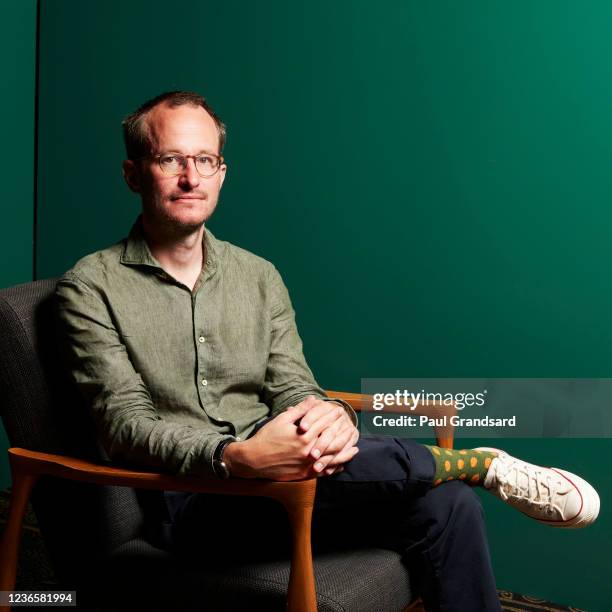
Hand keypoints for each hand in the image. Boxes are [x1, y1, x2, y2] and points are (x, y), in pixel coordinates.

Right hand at [223, 401, 349, 480]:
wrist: (254, 460)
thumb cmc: (267, 437)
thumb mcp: (282, 420)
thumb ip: (300, 410)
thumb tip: (314, 399)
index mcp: (304, 435)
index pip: (323, 423)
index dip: (332, 416)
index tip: (340, 410)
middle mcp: (308, 450)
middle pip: (331, 440)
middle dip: (342, 432)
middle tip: (351, 426)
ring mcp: (307, 464)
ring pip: (331, 458)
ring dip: (344, 453)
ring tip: (355, 448)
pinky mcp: (303, 474)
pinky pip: (323, 472)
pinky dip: (333, 468)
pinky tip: (341, 465)